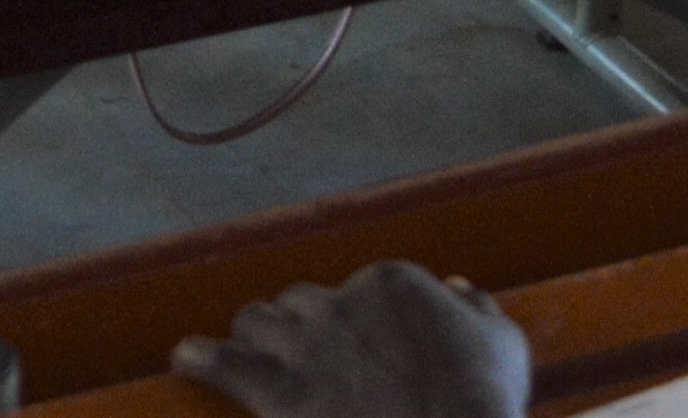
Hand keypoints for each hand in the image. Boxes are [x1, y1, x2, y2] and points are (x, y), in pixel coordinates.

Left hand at [178, 265, 529, 417]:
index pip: (355, 289)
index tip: (357, 350)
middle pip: (299, 302)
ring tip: (242, 354)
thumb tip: (457, 289)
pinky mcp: (276, 391)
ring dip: (253, 338)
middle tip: (301, 359)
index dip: (352, 322)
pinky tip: (184, 358)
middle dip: (299, 328)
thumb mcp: (502, 344)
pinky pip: (221, 362)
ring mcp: (305, 347)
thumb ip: (477, 309)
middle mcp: (341, 303)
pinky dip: (200, 357)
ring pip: (257, 321)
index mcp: (391, 282)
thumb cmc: (485, 407)